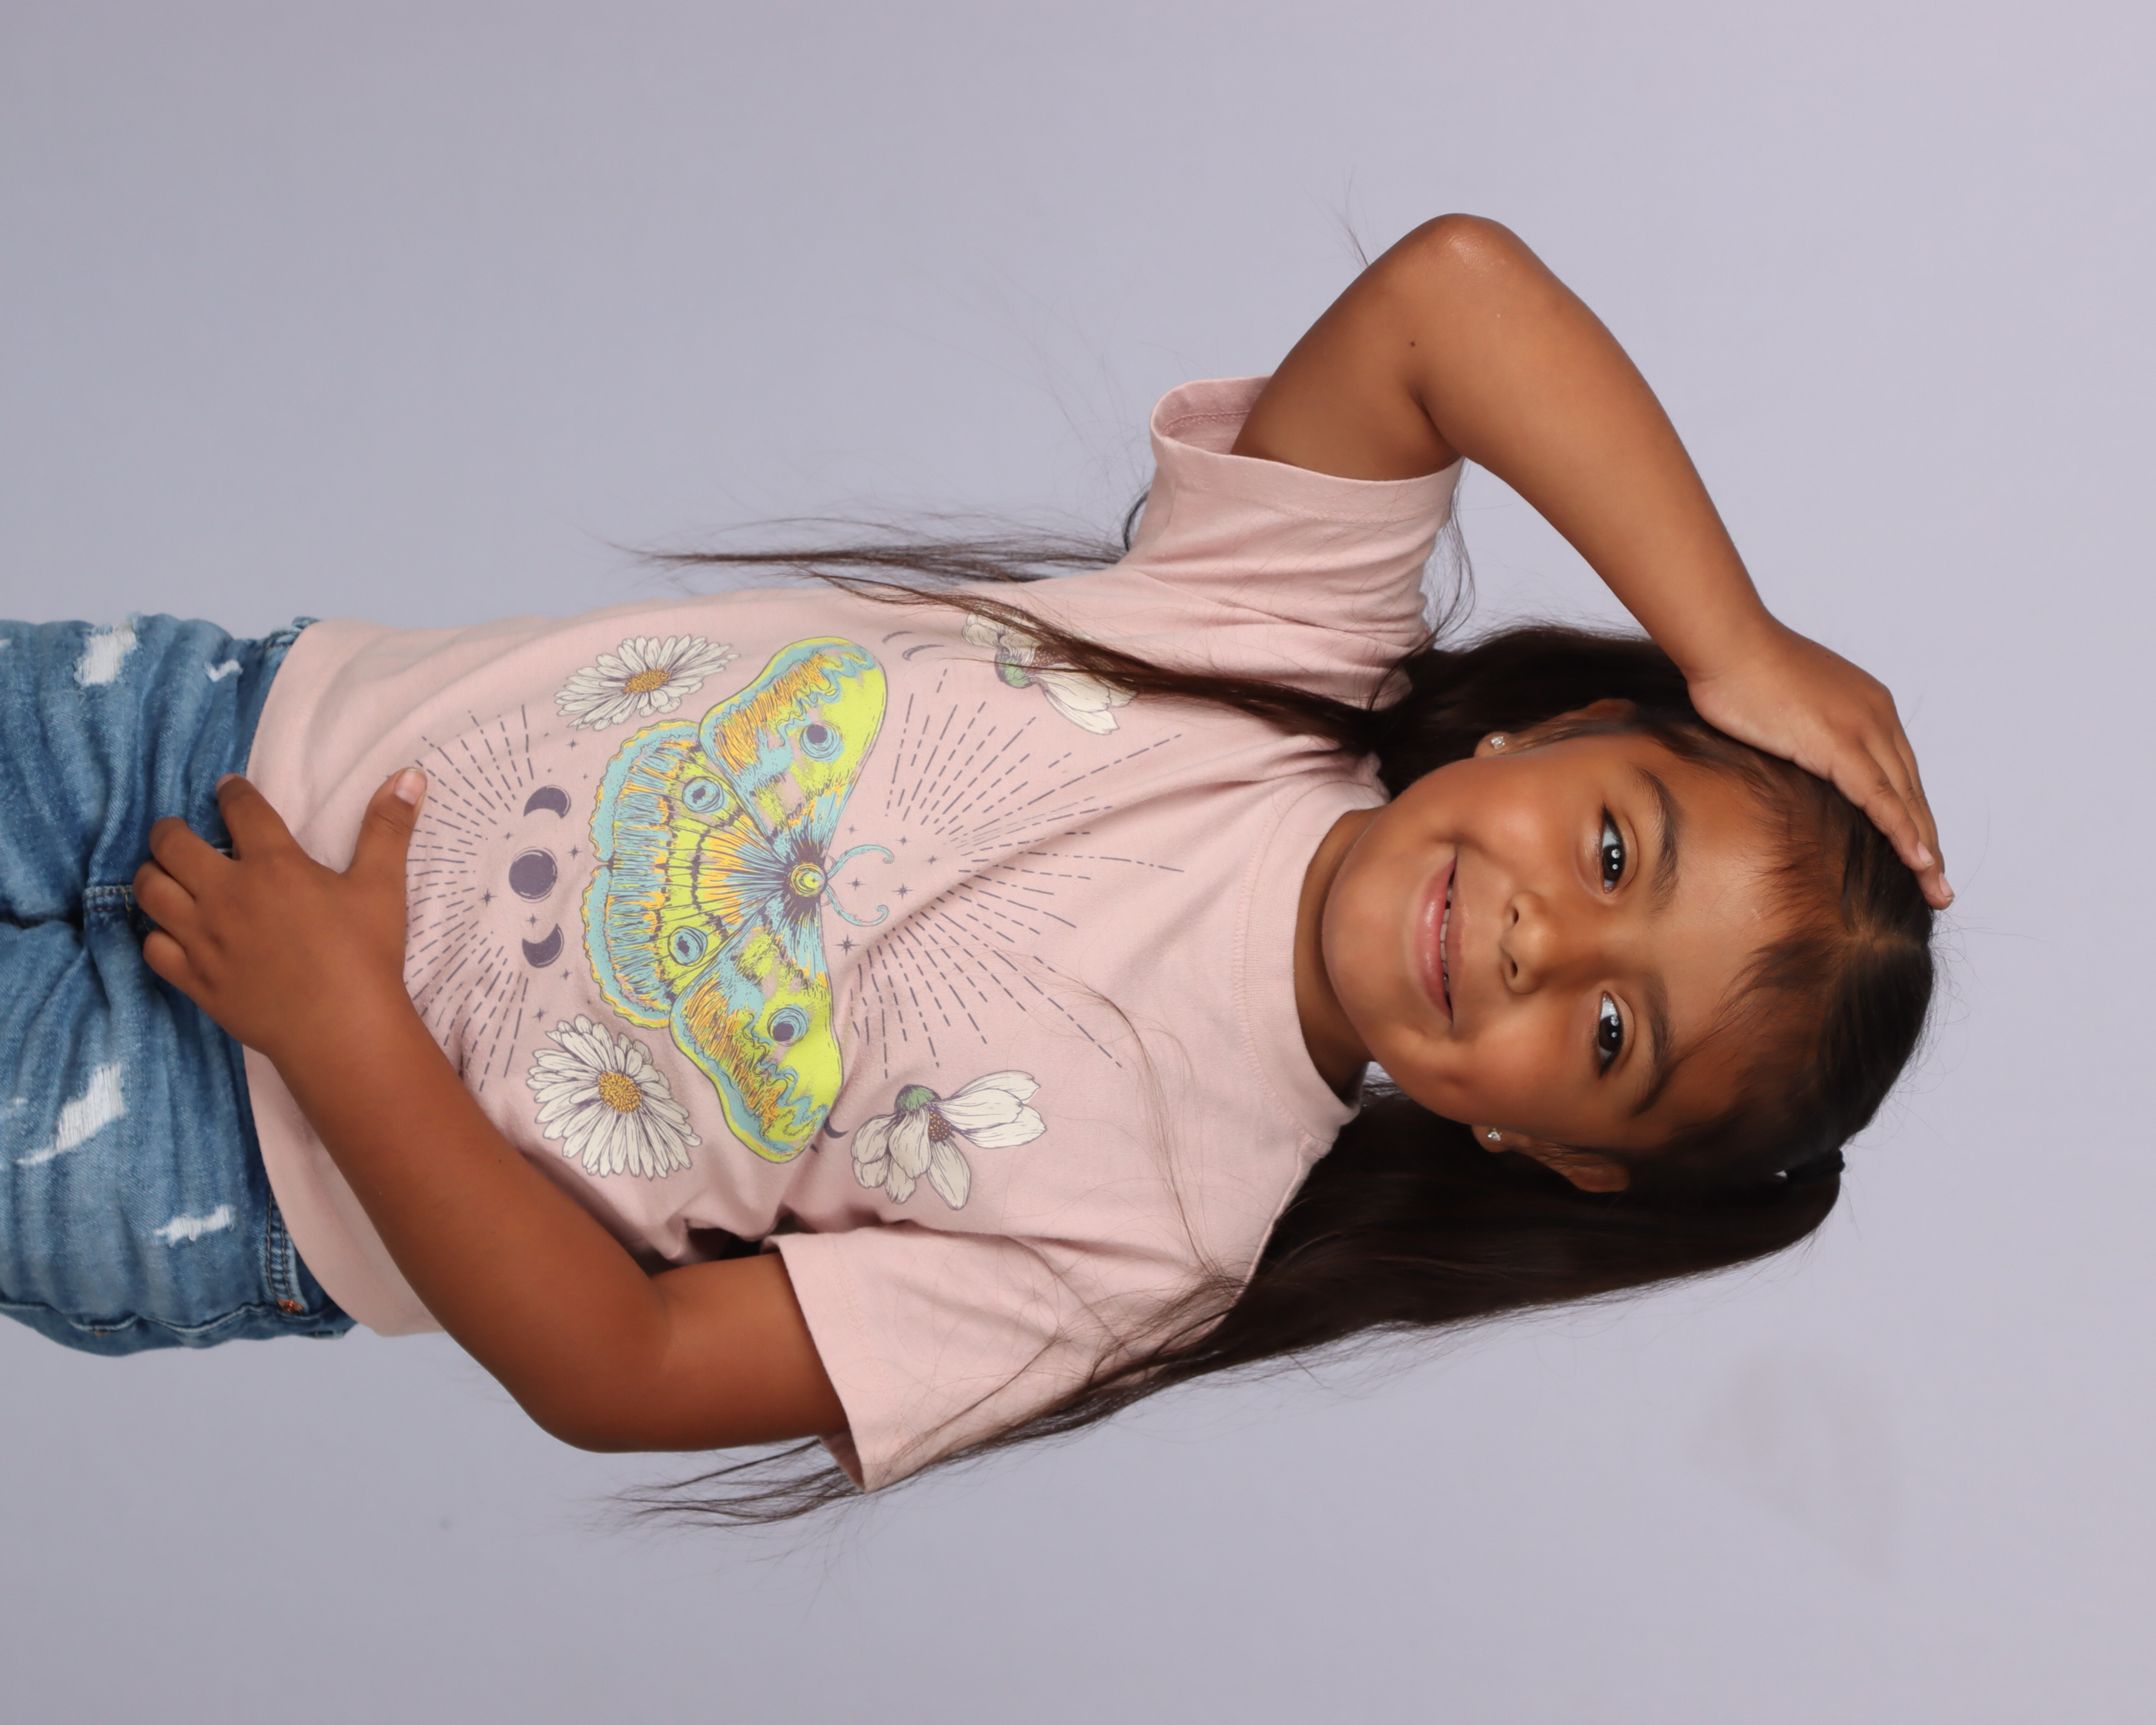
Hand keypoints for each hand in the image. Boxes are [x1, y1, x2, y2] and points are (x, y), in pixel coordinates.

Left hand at [135, 769, 428, 1065]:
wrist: (341, 1029)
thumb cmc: (365, 955)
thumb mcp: (382, 886)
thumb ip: (388, 828)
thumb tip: (410, 775)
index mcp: (273, 865)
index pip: (241, 809)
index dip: (232, 792)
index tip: (227, 788)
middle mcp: (227, 894)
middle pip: (172, 844)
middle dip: (170, 829)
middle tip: (177, 830)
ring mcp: (203, 937)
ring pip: (150, 891)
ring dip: (153, 875)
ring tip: (165, 874)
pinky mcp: (194, 978)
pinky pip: (152, 946)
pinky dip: (156, 934)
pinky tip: (170, 931)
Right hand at [1684, 620, 1950, 908]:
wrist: (1725, 642)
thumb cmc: (1736, 668)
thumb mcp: (1779, 704)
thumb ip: (1797, 732)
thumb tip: (1785, 753)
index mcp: (1865, 705)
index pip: (1897, 770)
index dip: (1910, 813)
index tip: (1918, 849)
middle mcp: (1875, 716)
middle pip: (1912, 789)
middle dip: (1929, 839)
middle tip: (1940, 884)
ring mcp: (1862, 730)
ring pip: (1906, 800)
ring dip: (1926, 848)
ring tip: (1937, 889)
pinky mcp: (1840, 746)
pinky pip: (1882, 800)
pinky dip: (1904, 834)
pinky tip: (1919, 864)